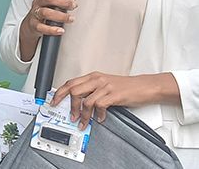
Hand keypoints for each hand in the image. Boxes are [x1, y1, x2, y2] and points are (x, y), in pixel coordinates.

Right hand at [22, 0, 76, 38]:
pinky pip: (41, 27)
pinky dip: (52, 29)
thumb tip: (73, 0)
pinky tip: (61, 30)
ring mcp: (35, 13)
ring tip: (70, 18)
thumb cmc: (45, 10)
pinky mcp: (34, 25)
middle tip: (73, 6)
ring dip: (61, 16)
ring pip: (45, 12)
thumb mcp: (52, 1)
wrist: (32, 24)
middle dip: (63, 2)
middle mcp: (38, 2)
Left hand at [50, 72, 179, 129]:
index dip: (59, 93)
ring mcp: (105, 86)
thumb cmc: (125, 87)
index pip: (70, 82)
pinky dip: (98, 115)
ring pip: (85, 100)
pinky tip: (101, 118)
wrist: (144, 86)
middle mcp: (97, 79)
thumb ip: (91, 91)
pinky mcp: (114, 95)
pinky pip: (99, 106)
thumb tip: (77, 103)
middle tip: (70, 116)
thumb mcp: (105, 85)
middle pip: (74, 90)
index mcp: (93, 76)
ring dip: (83, 115)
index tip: (54, 102)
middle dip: (68, 105)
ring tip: (84, 122)